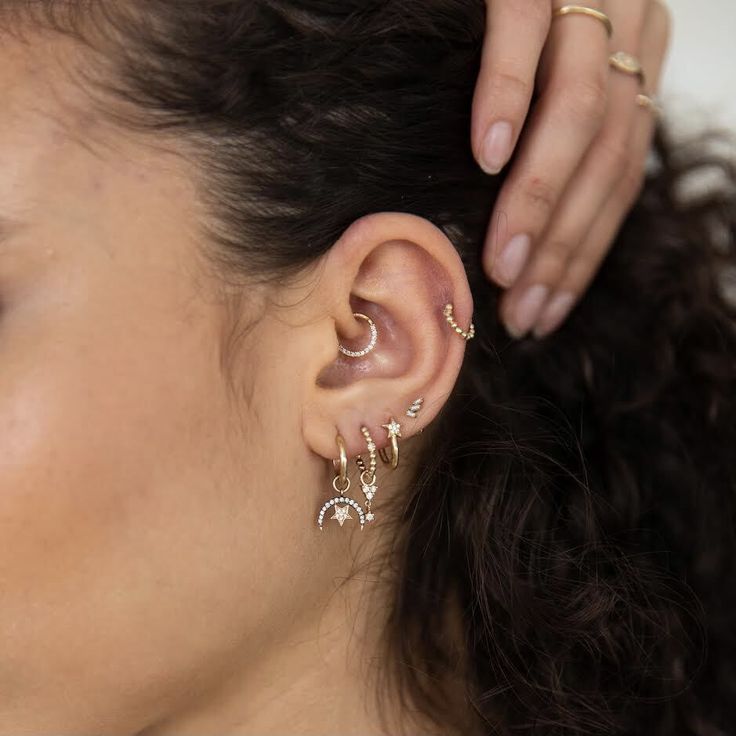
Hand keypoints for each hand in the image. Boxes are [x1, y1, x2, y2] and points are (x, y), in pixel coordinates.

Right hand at [471, 1, 671, 337]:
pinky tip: (486, 157)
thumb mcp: (560, 72)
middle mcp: (630, 33)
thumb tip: (530, 226)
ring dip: (537, 199)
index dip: (585, 255)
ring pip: (579, 112)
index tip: (545, 312)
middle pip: (607, 158)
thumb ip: (559, 131)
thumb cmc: (520, 8)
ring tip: (501, 262)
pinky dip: (507, 98)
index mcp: (637, 67)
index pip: (621, 178)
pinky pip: (527, 35)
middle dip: (562, 245)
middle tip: (519, 308)